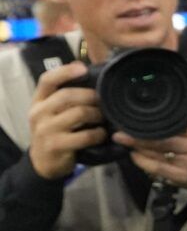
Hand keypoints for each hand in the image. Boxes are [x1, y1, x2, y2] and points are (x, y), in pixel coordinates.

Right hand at [26, 61, 106, 179]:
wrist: (43, 162)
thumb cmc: (55, 131)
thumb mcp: (52, 112)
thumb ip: (65, 96)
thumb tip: (88, 73)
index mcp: (39, 101)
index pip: (47, 80)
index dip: (65, 71)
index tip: (83, 68)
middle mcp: (39, 113)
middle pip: (68, 96)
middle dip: (91, 96)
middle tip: (103, 101)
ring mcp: (46, 130)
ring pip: (79, 113)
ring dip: (97, 114)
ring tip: (102, 118)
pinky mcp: (56, 145)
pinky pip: (85, 135)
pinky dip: (98, 134)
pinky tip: (101, 134)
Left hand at [119, 108, 186, 192]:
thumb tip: (172, 95)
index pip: (173, 125)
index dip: (152, 124)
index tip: (134, 119)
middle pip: (161, 141)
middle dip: (137, 137)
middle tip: (119, 134)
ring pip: (157, 155)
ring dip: (137, 149)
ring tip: (124, 142)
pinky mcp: (182, 176)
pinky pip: (158, 168)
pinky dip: (143, 162)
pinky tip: (134, 156)